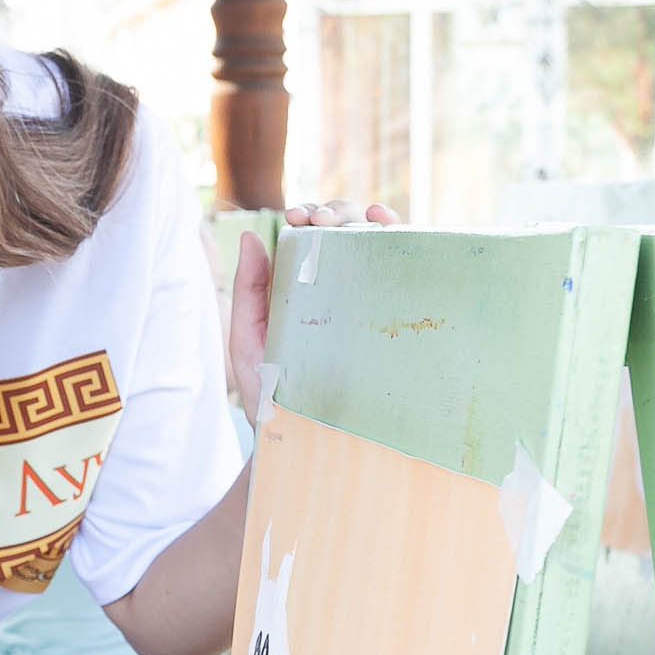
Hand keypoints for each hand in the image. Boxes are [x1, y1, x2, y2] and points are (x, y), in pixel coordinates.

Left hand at [230, 201, 401, 418]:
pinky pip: (406, 275)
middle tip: (319, 221)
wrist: (299, 440)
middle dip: (337, 213)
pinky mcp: (393, 323)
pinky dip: (403, 240)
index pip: (316, 236)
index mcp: (307, 286)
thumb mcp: (249, 340)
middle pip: (348, 232)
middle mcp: (342, 288)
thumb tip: (252, 234)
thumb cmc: (273, 392)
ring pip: (379, 244)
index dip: (311, 215)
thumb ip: (248, 290)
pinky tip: (389, 228)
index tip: (298, 218)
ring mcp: (369, 303)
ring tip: (364, 218)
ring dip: (371, 219)